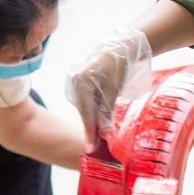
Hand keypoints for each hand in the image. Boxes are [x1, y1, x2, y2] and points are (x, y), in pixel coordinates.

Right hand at [66, 29, 151, 145]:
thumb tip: (103, 131)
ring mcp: (74, 79)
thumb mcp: (114, 88)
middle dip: (91, 125)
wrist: (119, 46)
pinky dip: (91, 107)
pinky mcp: (77, 79)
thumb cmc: (119, 65)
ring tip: (100, 129)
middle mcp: (74, 81)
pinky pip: (83, 98)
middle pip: (83, 110)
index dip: (90, 131)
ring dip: (92, 116)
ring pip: (83, 105)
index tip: (91, 147)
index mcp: (82, 82)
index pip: (86, 112)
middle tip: (97, 143)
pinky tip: (98, 112)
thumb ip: (107, 110)